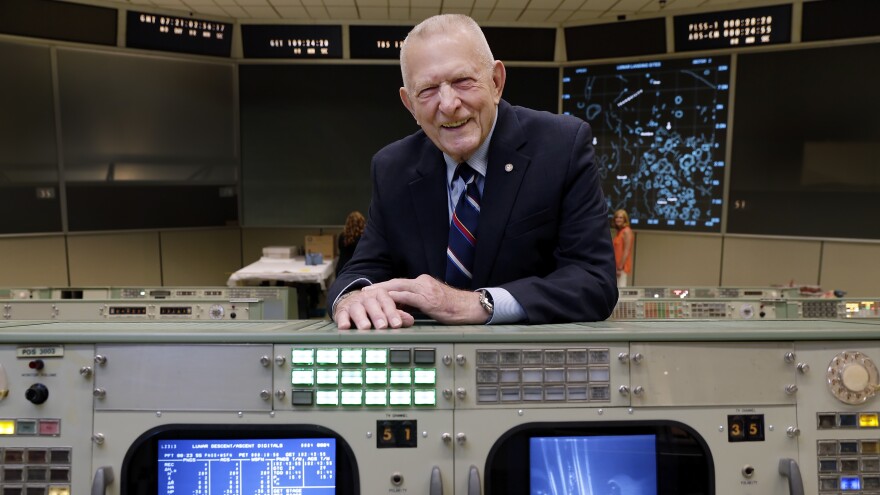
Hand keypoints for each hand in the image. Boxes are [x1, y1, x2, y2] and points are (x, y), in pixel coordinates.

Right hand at [333, 287, 414, 329]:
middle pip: (372, 305)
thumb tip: (410, 320)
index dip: (392, 313)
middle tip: (382, 326)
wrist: (351, 301)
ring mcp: (354, 304)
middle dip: (378, 316)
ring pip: (357, 310)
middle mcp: (367, 298)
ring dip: (362, 319)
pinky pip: (341, 315)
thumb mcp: (385, 308)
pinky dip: (342, 321)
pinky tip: (345, 327)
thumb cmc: (372, 307)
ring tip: (366, 327)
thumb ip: (396, 315)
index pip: (387, 302)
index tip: (397, 324)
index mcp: (380, 295)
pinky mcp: (342, 311)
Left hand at [367, 274, 487, 323]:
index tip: (372, 290)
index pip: (399, 283)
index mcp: (423, 282)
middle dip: (378, 287)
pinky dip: (396, 297)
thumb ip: (417, 302)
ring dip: (382, 292)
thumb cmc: (452, 307)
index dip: (384, 286)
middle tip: (364, 292)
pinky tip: (386, 300)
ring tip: (369, 296)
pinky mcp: (428, 299)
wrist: (469, 307)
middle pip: (395, 282)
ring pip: (398, 287)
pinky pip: (408, 297)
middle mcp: (422, 282)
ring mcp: (425, 289)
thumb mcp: (431, 302)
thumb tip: (402, 308)